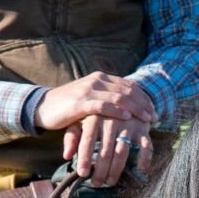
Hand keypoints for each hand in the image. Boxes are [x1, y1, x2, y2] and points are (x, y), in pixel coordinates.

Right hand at [34, 72, 155, 131]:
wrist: (44, 107)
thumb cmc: (69, 107)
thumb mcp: (90, 100)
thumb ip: (107, 101)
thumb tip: (127, 111)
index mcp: (101, 78)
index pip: (129, 86)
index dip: (144, 98)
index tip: (154, 110)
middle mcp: (97, 81)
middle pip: (128, 91)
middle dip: (144, 104)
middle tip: (155, 117)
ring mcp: (88, 90)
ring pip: (119, 97)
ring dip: (136, 109)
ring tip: (147, 119)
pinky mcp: (80, 103)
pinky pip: (103, 105)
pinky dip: (117, 111)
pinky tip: (128, 118)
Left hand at [63, 111, 152, 185]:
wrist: (124, 95)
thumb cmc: (98, 113)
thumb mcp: (82, 120)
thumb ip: (72, 136)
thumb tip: (66, 156)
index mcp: (94, 116)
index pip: (88, 140)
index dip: (85, 158)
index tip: (82, 174)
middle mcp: (112, 120)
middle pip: (106, 150)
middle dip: (100, 170)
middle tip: (96, 184)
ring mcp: (129, 124)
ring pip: (123, 151)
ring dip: (116, 170)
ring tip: (110, 182)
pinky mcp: (142, 128)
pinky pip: (146, 146)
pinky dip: (144, 159)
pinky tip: (140, 171)